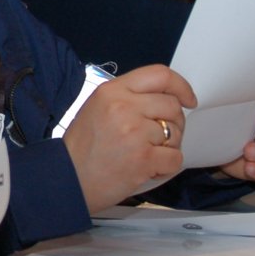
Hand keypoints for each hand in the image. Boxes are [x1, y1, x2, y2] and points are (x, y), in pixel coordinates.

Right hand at [63, 64, 193, 210]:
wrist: (67, 180)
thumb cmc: (82, 149)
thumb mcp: (97, 107)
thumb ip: (128, 98)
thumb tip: (163, 99)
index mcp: (112, 91)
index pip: (159, 75)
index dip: (181, 86)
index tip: (188, 99)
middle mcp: (123, 106)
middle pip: (172, 106)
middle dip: (174, 123)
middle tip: (159, 138)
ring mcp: (134, 132)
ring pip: (176, 133)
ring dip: (168, 147)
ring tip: (145, 154)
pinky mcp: (143, 158)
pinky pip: (175, 158)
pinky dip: (166, 167)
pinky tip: (148, 169)